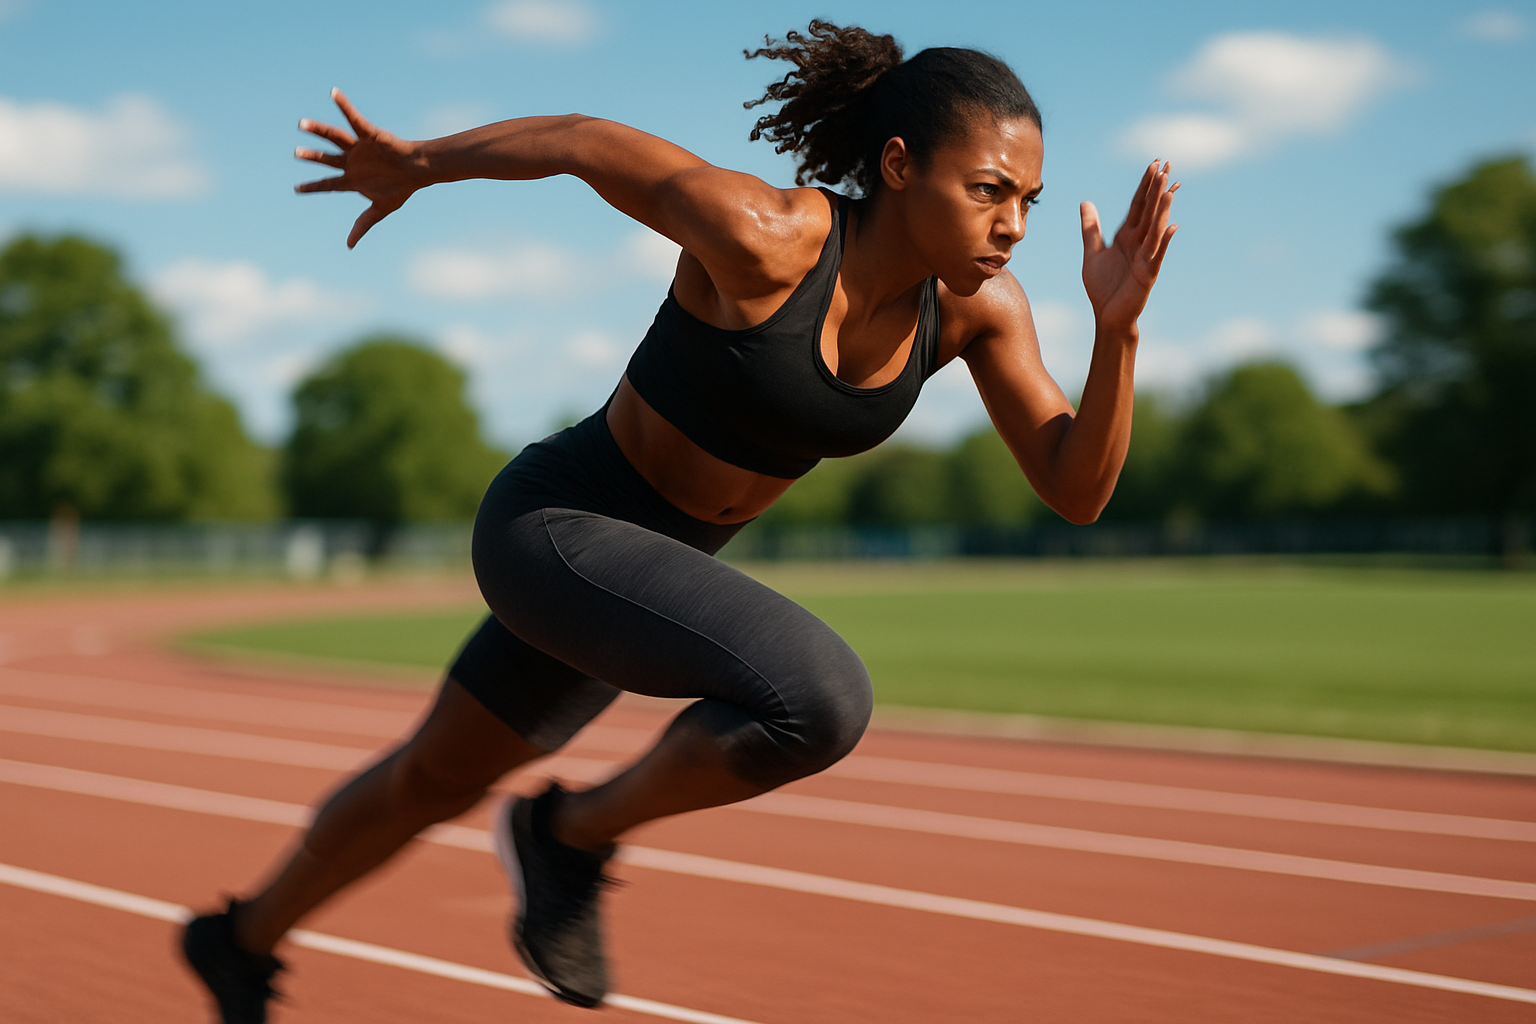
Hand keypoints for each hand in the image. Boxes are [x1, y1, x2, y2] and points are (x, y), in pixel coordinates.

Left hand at [294, 89, 421, 247]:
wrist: (418, 171)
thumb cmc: (401, 188)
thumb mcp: (381, 210)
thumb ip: (362, 225)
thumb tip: (348, 247)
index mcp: (352, 178)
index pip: (328, 183)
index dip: (313, 187)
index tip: (296, 189)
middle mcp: (351, 161)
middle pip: (326, 159)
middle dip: (312, 156)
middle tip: (296, 154)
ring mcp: (358, 147)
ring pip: (334, 138)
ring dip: (318, 130)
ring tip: (300, 124)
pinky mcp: (369, 134)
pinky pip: (354, 118)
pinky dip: (344, 105)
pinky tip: (332, 92)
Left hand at [1079, 161, 1178, 333]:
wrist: (1107, 316)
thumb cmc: (1103, 287)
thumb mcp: (1092, 252)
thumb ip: (1090, 228)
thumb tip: (1085, 202)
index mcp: (1127, 236)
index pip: (1138, 205)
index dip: (1145, 185)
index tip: (1154, 164)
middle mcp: (1139, 243)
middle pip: (1149, 211)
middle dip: (1157, 189)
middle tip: (1167, 164)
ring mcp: (1146, 257)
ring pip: (1155, 229)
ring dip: (1163, 209)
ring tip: (1171, 189)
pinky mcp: (1147, 274)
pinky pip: (1156, 255)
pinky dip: (1163, 241)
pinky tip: (1172, 227)